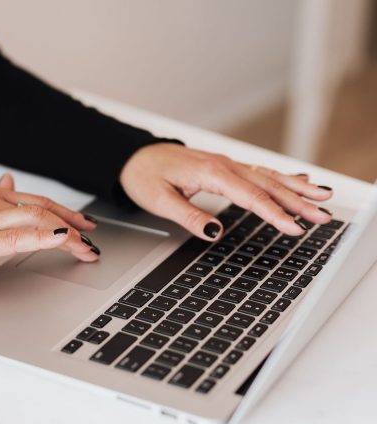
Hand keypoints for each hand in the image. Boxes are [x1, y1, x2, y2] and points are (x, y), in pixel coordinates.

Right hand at [0, 174, 98, 281]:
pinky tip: (61, 240)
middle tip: (94, 238)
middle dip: (74, 224)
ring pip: (37, 222)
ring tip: (86, 248)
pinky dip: (43, 238)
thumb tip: (9, 180)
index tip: (85, 223)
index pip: (38, 201)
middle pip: (44, 210)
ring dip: (68, 235)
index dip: (66, 212)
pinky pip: (16, 239)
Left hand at [119, 143, 333, 240]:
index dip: (274, 214)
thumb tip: (214, 232)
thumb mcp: (159, 201)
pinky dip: (282, 177)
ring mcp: (226, 164)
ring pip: (268, 176)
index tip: (294, 228)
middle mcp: (223, 165)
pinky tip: (300, 181)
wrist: (134, 157)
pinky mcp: (225, 168)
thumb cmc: (144, 177)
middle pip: (268, 185)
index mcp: (210, 173)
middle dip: (298, 202)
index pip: (250, 197)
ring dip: (297, 189)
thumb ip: (188, 216)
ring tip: (324, 198)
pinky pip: (259, 172)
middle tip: (324, 216)